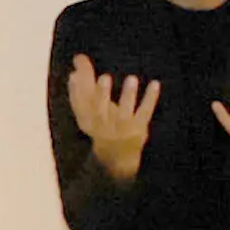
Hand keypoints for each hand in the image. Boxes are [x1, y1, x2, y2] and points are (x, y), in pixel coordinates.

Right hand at [68, 55, 161, 182]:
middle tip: (104, 77)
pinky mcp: (138, 129)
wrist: (116, 158)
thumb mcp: (89, 112)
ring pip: (124, 112)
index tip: (75, 73)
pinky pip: (144, 112)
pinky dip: (150, 98)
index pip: (80, 104)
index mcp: (87, 121)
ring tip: (132, 78)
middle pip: (101, 109)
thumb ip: (81, 92)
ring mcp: (122, 128)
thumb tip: (73, 71)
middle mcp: (103, 126)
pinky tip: (155, 84)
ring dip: (128, 96)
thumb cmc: (101, 126)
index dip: (76, 90)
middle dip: (101, 94)